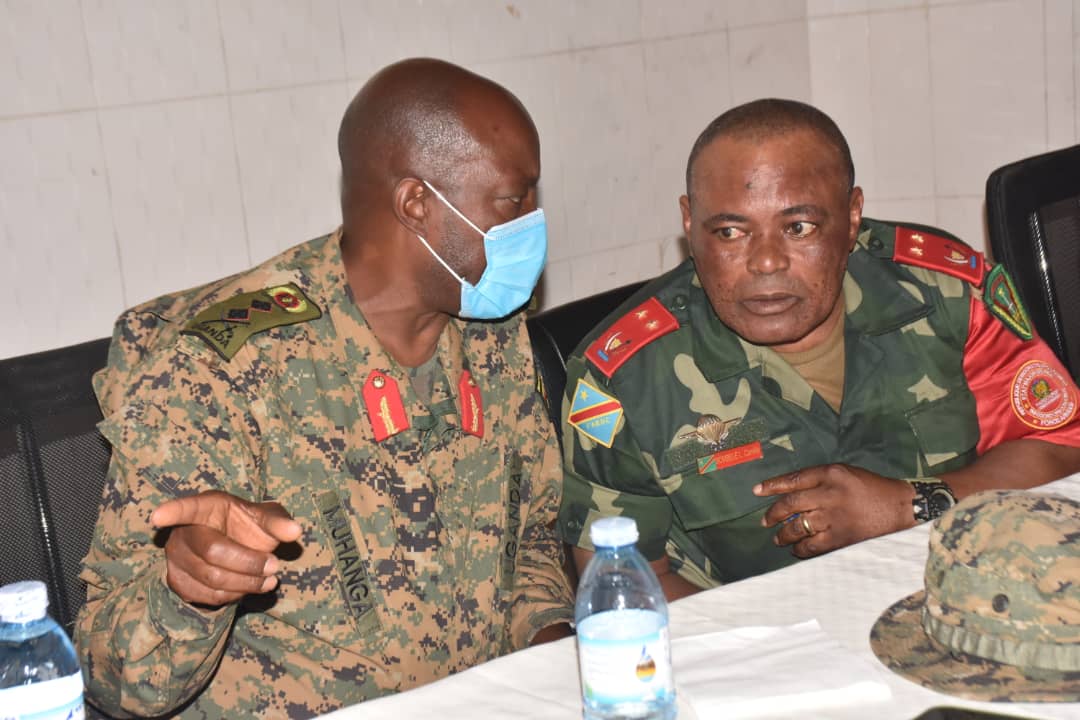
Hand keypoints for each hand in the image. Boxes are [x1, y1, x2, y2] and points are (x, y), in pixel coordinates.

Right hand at [151, 490, 302, 606]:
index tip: (158, 517)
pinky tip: (248, 586)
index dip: (172, 512)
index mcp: (204, 506)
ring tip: (268, 579)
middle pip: (213, 553)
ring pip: (211, 579)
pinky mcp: (177, 582)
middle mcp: (183, 531)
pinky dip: (233, 596)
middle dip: (249, 563)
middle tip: (274, 566)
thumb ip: (279, 522)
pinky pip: (205, 596)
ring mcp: (176, 558)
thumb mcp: (267, 517)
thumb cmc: (250, 526)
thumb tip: (294, 531)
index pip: (186, 507)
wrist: (239, 547)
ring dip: (246, 583)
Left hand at [753, 465, 915, 557]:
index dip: (772, 485)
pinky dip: (800, 549)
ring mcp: (834, 517)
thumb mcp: (846, 473)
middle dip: (773, 514)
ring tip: (778, 538)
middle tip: (765, 521)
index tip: (757, 491)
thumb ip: (820, 479)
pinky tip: (796, 549)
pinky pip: (812, 546)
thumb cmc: (872, 489)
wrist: (902, 508)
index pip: (794, 478)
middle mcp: (830, 493)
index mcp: (831, 473)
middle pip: (790, 504)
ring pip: (797, 527)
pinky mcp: (841, 538)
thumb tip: (791, 493)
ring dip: (783, 534)